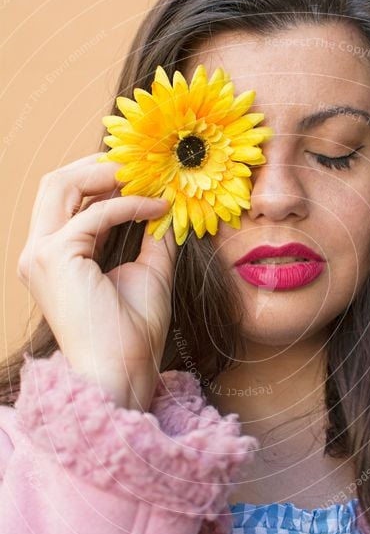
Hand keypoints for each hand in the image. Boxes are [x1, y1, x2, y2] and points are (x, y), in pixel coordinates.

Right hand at [17, 153, 175, 410]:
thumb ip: (151, 238)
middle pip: (57, 183)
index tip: (143, 172)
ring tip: (147, 175)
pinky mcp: (55, 257)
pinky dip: (129, 205)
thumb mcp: (147, 273)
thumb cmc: (132, 333)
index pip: (67, 199)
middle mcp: (39, 252)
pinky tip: (158, 208)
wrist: (123, 371)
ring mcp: (41, 254)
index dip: (103, 179)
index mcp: (54, 257)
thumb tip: (167, 208)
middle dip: (99, 165)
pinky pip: (95, 213)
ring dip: (107, 174)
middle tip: (142, 163)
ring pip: (62, 184)